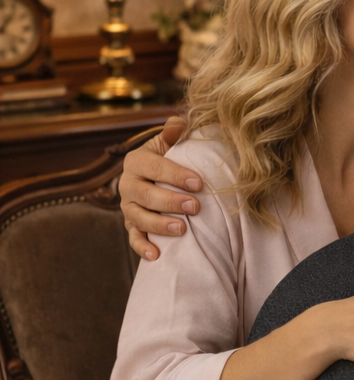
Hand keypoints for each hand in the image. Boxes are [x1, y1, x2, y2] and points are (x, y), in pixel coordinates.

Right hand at [119, 117, 202, 260]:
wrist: (159, 177)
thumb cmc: (172, 157)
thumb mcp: (171, 143)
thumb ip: (175, 133)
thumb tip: (178, 123)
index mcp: (137, 161)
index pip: (154, 167)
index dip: (176, 175)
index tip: (199, 183)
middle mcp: (128, 184)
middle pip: (146, 195)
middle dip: (170, 202)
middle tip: (195, 207)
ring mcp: (128, 207)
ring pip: (138, 218)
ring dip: (159, 225)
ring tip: (182, 230)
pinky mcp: (132, 225)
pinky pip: (133, 237)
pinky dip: (143, 247)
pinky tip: (156, 255)